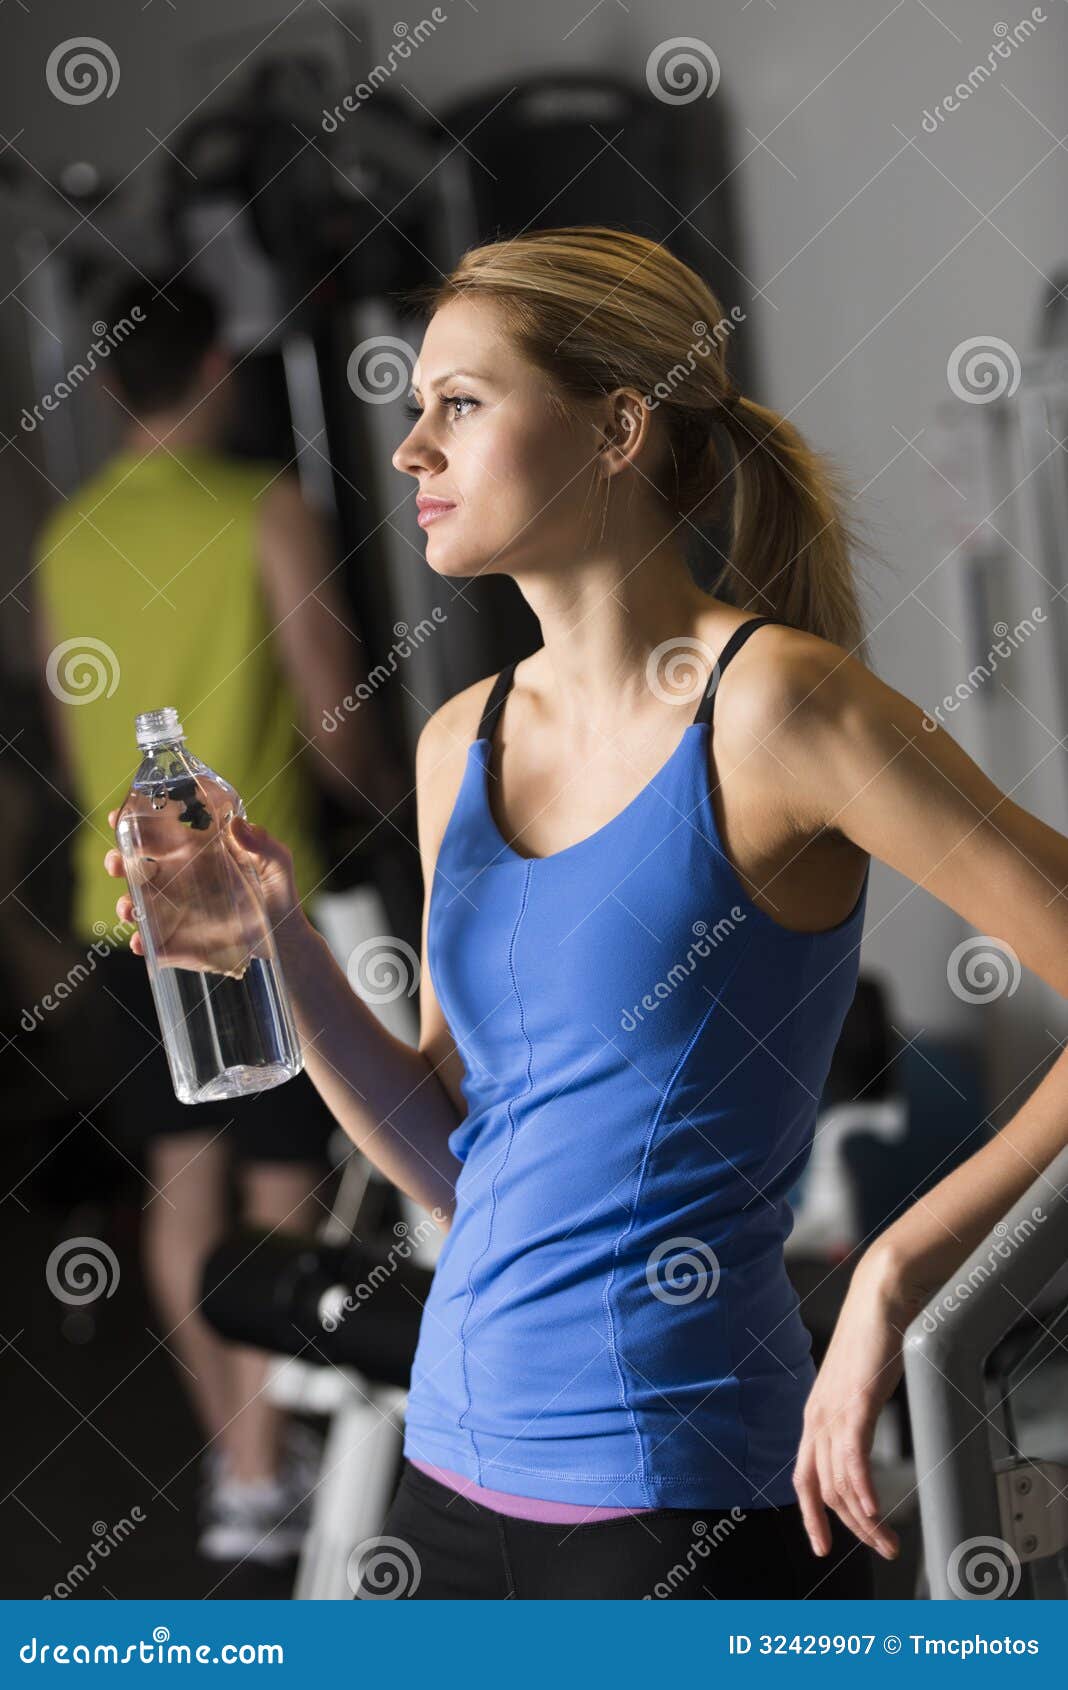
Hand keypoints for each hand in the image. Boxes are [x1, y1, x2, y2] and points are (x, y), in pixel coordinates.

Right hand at [104, 808, 303, 975]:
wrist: (283, 940)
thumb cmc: (278, 894)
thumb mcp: (278, 865)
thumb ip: (263, 843)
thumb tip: (239, 824)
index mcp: (196, 849)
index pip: (160, 828)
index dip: (139, 817)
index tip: (122, 813)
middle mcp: (178, 876)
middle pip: (136, 863)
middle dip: (118, 859)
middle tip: (116, 861)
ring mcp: (174, 908)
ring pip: (136, 901)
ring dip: (126, 902)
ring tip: (129, 908)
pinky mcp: (177, 939)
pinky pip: (151, 941)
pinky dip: (142, 941)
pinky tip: (142, 942)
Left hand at [792, 1248, 927, 1561]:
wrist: (881, 1296)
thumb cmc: (875, 1336)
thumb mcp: (860, 1385)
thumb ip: (856, 1413)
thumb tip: (866, 1435)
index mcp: (816, 1413)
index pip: (804, 1476)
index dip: (811, 1515)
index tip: (822, 1544)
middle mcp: (817, 1415)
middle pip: (822, 1488)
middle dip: (847, 1528)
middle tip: (878, 1548)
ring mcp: (833, 1409)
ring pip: (839, 1482)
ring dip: (864, 1519)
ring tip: (887, 1541)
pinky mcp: (855, 1402)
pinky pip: (853, 1459)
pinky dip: (863, 1491)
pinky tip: (875, 1512)